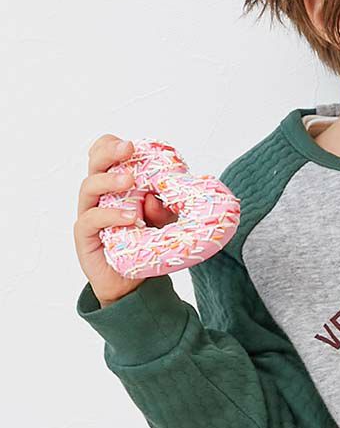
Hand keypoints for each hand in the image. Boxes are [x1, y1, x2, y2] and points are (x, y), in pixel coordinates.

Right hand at [73, 134, 177, 306]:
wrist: (133, 284)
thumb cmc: (146, 246)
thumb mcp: (165, 225)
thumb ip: (164, 210)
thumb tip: (155, 197)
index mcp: (115, 186)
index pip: (105, 157)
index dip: (111, 145)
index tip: (131, 144)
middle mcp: (99, 196)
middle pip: (94, 164)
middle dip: (109, 152)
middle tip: (128, 149)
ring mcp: (89, 214)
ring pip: (88, 187)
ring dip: (109, 180)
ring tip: (130, 180)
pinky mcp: (85, 236)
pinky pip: (90, 220)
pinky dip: (110, 215)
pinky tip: (130, 217)